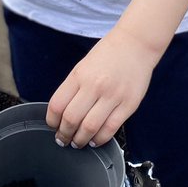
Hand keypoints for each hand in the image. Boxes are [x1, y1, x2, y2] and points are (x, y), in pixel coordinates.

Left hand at [46, 26, 159, 149]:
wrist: (136, 44)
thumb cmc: (108, 54)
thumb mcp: (83, 66)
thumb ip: (72, 88)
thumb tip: (62, 113)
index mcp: (79, 75)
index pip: (57, 105)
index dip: (51, 121)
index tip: (53, 126)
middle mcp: (95, 86)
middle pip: (71, 119)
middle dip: (63, 135)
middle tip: (63, 139)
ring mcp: (113, 96)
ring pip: (90, 128)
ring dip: (80, 140)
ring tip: (77, 142)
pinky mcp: (128, 105)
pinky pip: (111, 129)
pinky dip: (100, 139)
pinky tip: (94, 140)